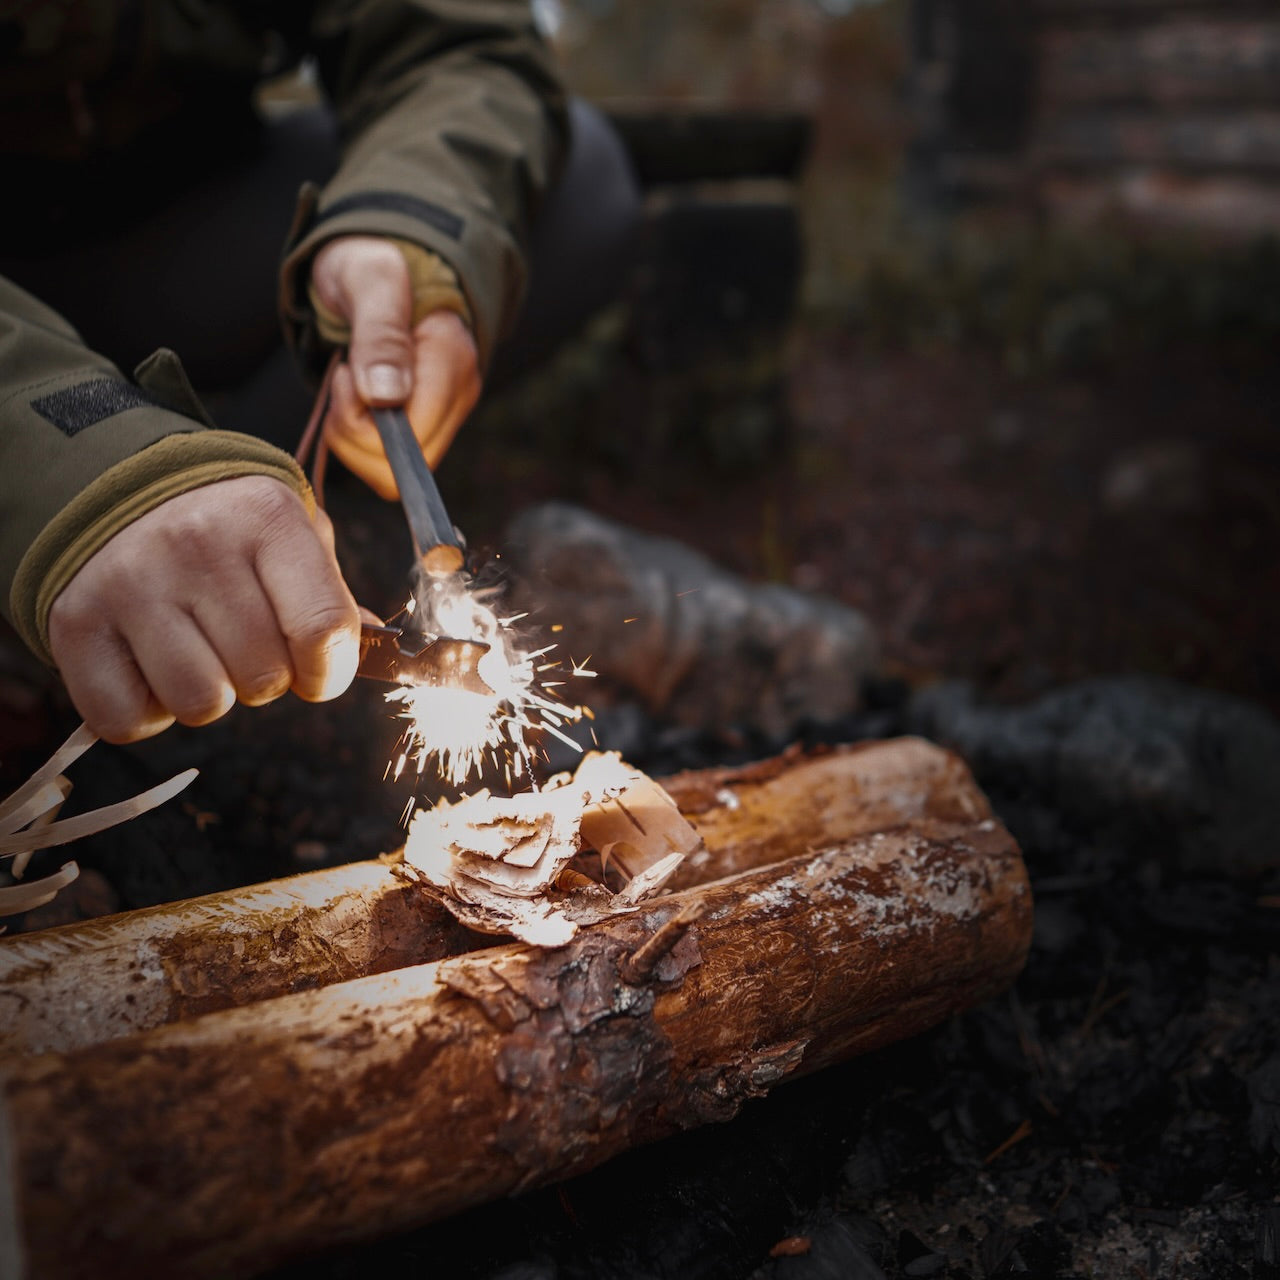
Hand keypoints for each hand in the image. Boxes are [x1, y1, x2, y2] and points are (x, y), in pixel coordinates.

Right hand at [48, 476, 360, 742]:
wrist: (119, 487)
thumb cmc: (230, 526)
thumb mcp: (292, 533)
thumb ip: (331, 593)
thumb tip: (375, 648)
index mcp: (265, 518)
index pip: (323, 628)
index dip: (332, 671)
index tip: (321, 671)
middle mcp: (194, 545)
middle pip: (264, 678)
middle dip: (270, 680)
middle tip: (248, 647)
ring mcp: (129, 584)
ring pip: (201, 705)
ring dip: (212, 696)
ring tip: (201, 651)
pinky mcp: (75, 624)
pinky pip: (129, 720)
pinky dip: (148, 712)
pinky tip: (153, 665)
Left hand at [310, 236, 480, 499]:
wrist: (384, 264)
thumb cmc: (373, 264)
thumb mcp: (369, 281)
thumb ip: (380, 335)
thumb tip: (386, 398)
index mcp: (452, 362)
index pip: (414, 442)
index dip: (365, 426)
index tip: (349, 375)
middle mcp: (457, 396)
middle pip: (401, 470)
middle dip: (354, 434)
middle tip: (345, 379)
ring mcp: (445, 414)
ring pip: (389, 473)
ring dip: (351, 435)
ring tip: (351, 381)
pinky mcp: (426, 424)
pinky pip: (384, 462)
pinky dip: (356, 436)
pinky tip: (358, 395)